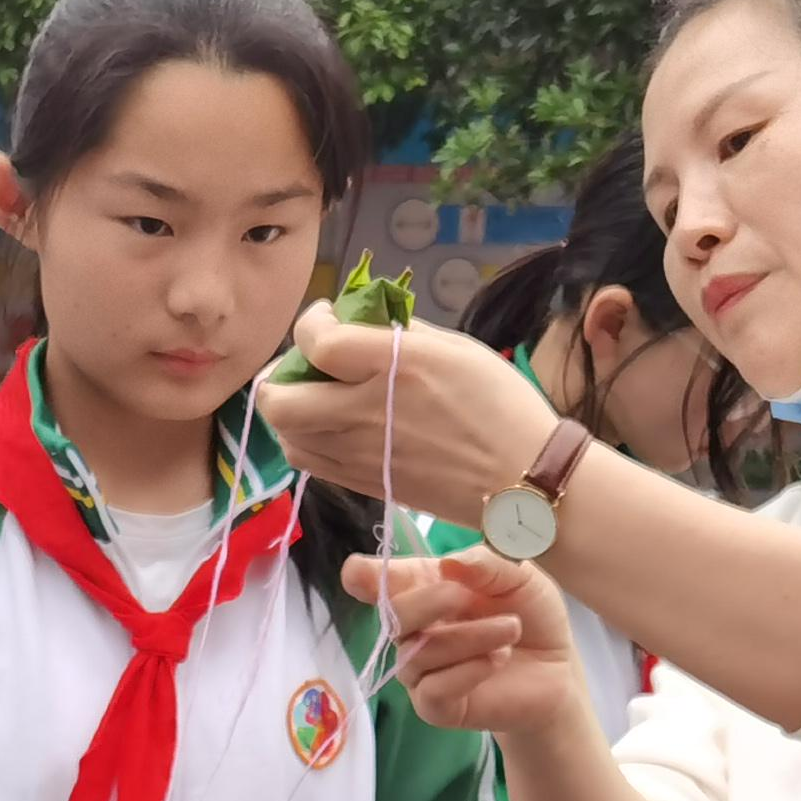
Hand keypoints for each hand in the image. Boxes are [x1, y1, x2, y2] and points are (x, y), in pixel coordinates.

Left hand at [254, 306, 563, 523]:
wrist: (521, 477)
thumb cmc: (500, 405)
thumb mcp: (455, 348)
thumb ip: (400, 333)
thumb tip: (363, 322)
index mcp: (393, 366)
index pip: (316, 341)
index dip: (309, 322)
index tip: (325, 317)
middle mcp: (364, 411)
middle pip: (279, 400)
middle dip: (278, 376)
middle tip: (301, 365)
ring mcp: (359, 454)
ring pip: (287, 437)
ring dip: (289, 412)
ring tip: (314, 397)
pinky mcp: (364, 483)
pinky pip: (310, 462)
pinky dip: (306, 441)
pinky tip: (331, 427)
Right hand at [340, 548, 599, 741]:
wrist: (557, 670)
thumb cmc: (530, 616)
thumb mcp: (520, 577)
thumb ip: (487, 564)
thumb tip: (448, 563)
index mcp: (424, 589)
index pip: (378, 582)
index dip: (364, 577)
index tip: (359, 574)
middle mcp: (414, 630)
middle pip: (393, 616)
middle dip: (430, 601)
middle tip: (467, 596)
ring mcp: (420, 670)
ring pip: (420, 652)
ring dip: (471, 636)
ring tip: (512, 630)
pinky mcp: (435, 706)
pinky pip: (433, 689)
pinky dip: (469, 670)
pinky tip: (499, 659)